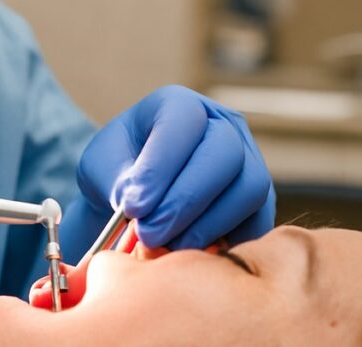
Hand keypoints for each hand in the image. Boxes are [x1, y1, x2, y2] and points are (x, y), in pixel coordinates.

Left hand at [76, 85, 274, 249]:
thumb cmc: (115, 173)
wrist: (136, 197)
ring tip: (166, 247)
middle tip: (150, 234)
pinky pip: (259, 222)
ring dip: (207, 225)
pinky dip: (228, 243)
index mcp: (178, 104)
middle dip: (185, 201)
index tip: (133, 208)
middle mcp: (222, 124)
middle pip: (225, 154)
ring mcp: (248, 159)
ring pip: (249, 189)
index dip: (160, 167)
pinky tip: (191, 256)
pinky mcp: (260, 199)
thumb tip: (140, 206)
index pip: (183, 123)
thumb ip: (118, 181)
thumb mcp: (100, 168)